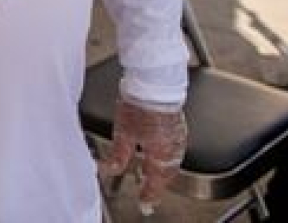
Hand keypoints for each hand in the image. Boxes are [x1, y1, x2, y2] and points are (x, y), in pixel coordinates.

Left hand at [99, 93, 187, 213]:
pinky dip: (167, 159)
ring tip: (151, 176)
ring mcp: (178, 138)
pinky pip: (175, 151)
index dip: (150, 195)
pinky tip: (158, 156)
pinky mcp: (178, 128)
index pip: (156, 182)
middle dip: (157, 185)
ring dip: (162, 172)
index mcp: (161, 153)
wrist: (154, 82)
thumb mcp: (123, 132)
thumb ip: (118, 154)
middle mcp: (173, 148)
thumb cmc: (140, 104)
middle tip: (149, 193)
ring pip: (172, 163)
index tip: (145, 204)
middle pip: (166, 174)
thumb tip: (109, 168)